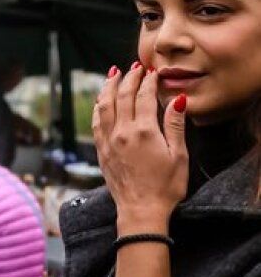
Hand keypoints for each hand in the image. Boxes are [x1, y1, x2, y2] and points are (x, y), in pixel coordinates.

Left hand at [93, 64, 187, 232]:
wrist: (141, 210)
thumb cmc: (165, 186)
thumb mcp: (179, 155)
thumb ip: (175, 125)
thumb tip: (178, 99)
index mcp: (144, 131)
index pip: (144, 97)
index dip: (148, 81)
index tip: (152, 72)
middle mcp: (122, 132)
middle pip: (122, 96)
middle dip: (128, 78)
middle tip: (134, 67)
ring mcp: (108, 141)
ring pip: (104, 106)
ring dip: (108, 87)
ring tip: (112, 74)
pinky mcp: (101, 150)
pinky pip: (96, 122)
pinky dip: (98, 107)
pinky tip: (101, 101)